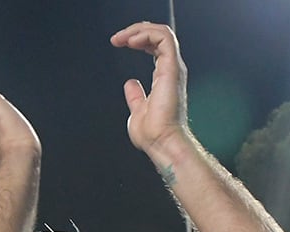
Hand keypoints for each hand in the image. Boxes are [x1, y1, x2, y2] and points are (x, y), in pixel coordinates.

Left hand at [110, 22, 190, 160]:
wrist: (160, 143)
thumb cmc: (153, 135)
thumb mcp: (137, 111)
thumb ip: (135, 96)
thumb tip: (130, 85)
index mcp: (164, 78)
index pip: (155, 46)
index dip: (138, 39)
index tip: (119, 43)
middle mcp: (170, 71)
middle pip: (159, 36)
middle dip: (136, 30)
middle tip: (117, 38)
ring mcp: (172, 68)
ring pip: (162, 32)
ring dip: (139, 30)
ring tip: (122, 38)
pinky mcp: (171, 68)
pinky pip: (164, 39)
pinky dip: (147, 34)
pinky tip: (132, 41)